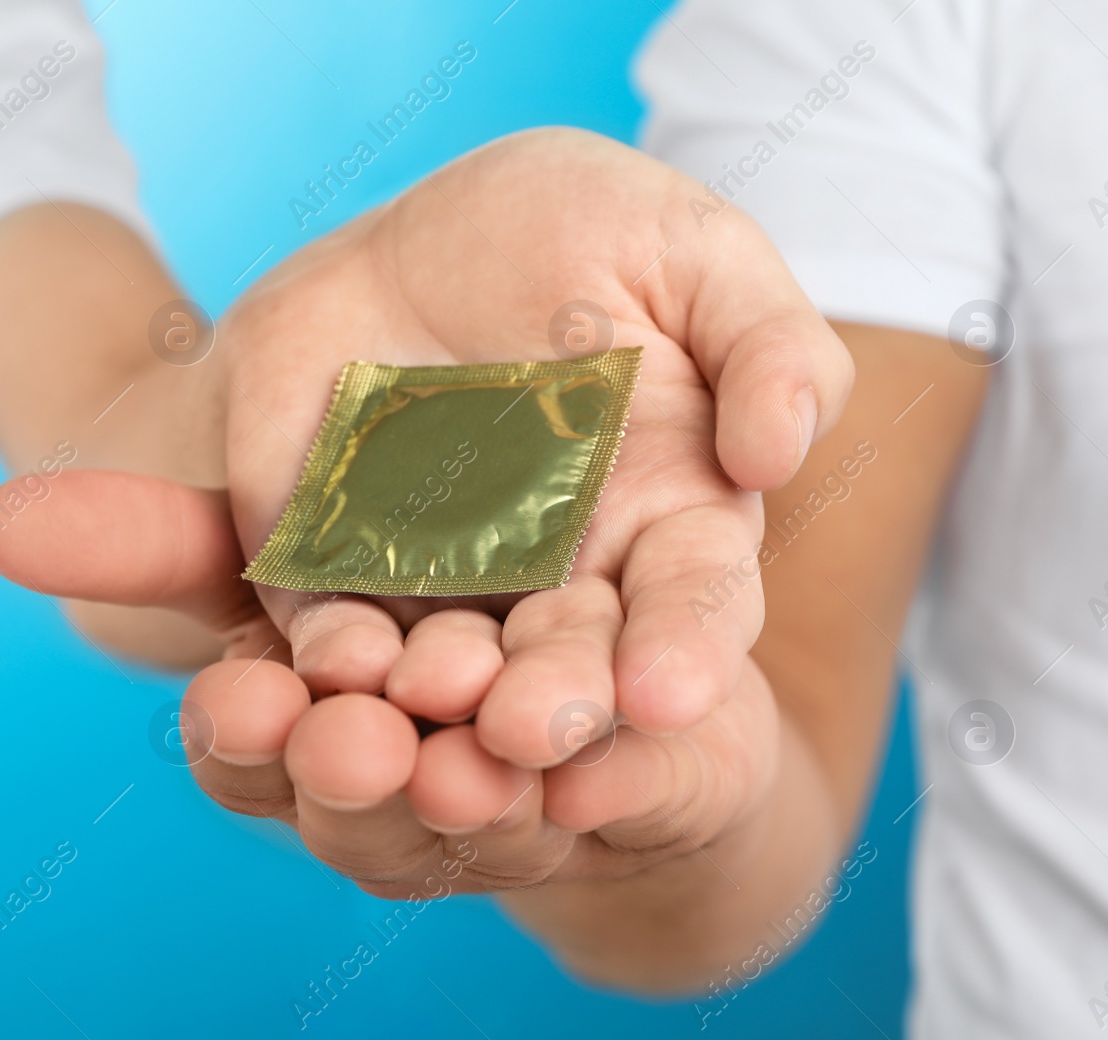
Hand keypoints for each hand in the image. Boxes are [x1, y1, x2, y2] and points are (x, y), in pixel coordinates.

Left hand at [0, 127, 850, 896]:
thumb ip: (766, 343)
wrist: (412, 241)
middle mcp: (563, 580)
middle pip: (566, 663)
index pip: (689, 601)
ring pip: (445, 669)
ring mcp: (446, 589)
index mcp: (670, 519)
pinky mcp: (337, 577)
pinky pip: (329, 624)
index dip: (682, 648)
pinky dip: (328, 650)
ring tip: (425, 712)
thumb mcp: (694, 252)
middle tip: (530, 737)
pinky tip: (325, 661)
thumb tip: (782, 452)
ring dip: (435, 700)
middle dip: (552, 705)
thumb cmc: (580, 235)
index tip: (664, 694)